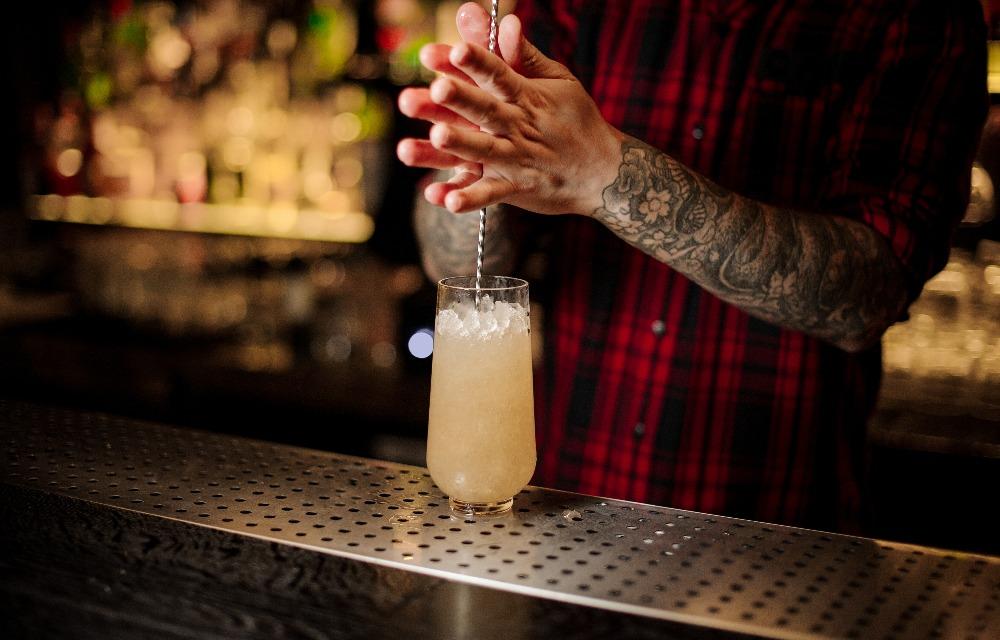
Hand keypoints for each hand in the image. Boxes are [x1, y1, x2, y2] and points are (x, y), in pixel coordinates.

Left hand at [396, 2, 622, 215]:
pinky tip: (446, 200)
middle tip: (437, 89)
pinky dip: (470, 198)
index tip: (454, 49)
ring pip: (484, 150)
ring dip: (461, 144)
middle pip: (486, 109)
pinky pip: (490, 194)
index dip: (477, 61)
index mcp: (527, 96)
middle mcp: (519, 126)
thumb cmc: (576, 120)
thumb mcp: (557, 80)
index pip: (499, 73)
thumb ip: (523, 54)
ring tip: (436, 136)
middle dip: (462, 99)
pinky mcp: (516, 189)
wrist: (604, 173)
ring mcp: (517, 160)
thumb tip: (506, 20)